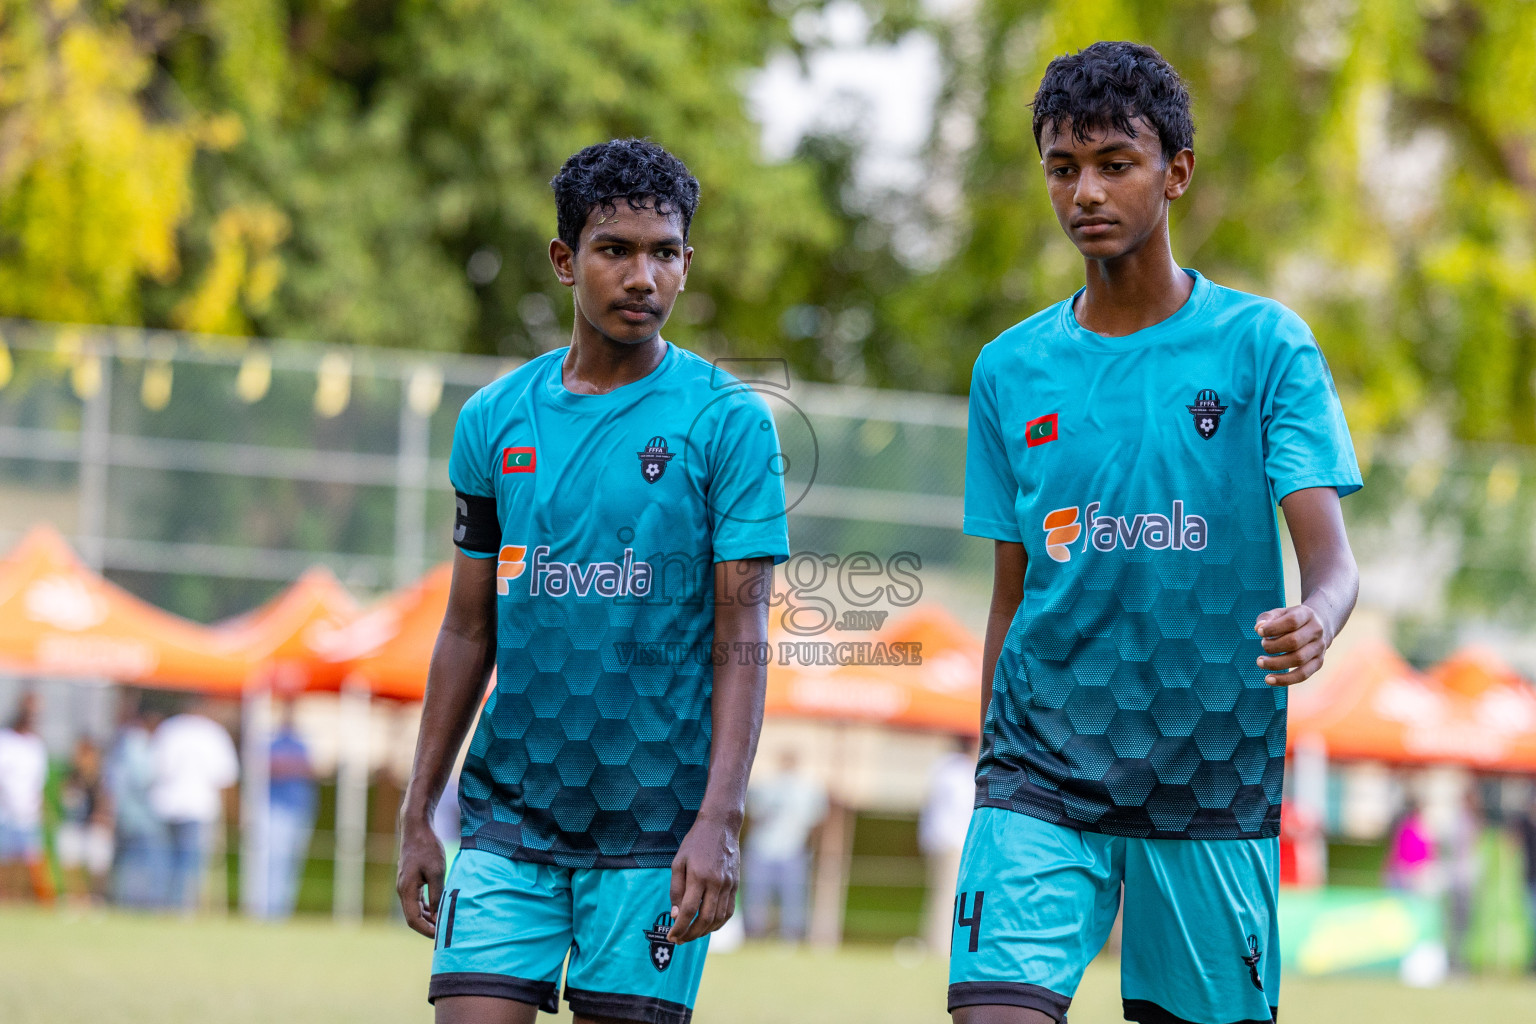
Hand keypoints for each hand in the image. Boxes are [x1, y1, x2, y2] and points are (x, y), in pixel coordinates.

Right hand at [396, 813, 445, 938]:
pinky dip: (426, 908)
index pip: (413, 920)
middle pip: (413, 917)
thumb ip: (437, 895)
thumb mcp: (437, 872)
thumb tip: (438, 915)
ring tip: (443, 925)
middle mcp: (403, 890)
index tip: (440, 937)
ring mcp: (405, 885)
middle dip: (427, 928)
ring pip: (414, 909)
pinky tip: (437, 910)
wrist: (416, 828)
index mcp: (407, 890)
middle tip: (444, 934)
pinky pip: (416, 900)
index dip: (426, 931)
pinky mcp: (410, 880)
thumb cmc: (427, 848)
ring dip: (427, 918)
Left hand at [666, 812, 739, 942]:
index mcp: (698, 876)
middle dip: (691, 934)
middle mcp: (716, 883)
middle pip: (705, 919)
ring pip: (719, 919)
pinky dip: (718, 923)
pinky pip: (728, 911)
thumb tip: (676, 915)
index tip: (671, 937)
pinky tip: (708, 926)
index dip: (679, 928)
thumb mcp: (678, 862)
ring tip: (691, 935)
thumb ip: (676, 890)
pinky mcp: (735, 885)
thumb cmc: (695, 843)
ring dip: (704, 932)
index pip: (688, 911)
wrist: (720, 826)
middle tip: (679, 940)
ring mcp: (728, 885)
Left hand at [1255, 604, 1329, 685]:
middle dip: (1273, 646)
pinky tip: (1269, 680)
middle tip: (1262, 645)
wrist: (1321, 624)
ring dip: (1276, 664)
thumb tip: (1258, 628)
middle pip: (1294, 642)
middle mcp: (1316, 631)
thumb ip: (1267, 618)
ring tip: (1260, 662)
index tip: (1260, 632)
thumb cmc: (1293, 619)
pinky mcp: (1318, 662)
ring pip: (1299, 659)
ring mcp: (1319, 648)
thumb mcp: (1281, 613)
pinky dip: (1285, 679)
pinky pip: (1303, 675)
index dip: (1273, 628)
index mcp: (1307, 615)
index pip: (1292, 621)